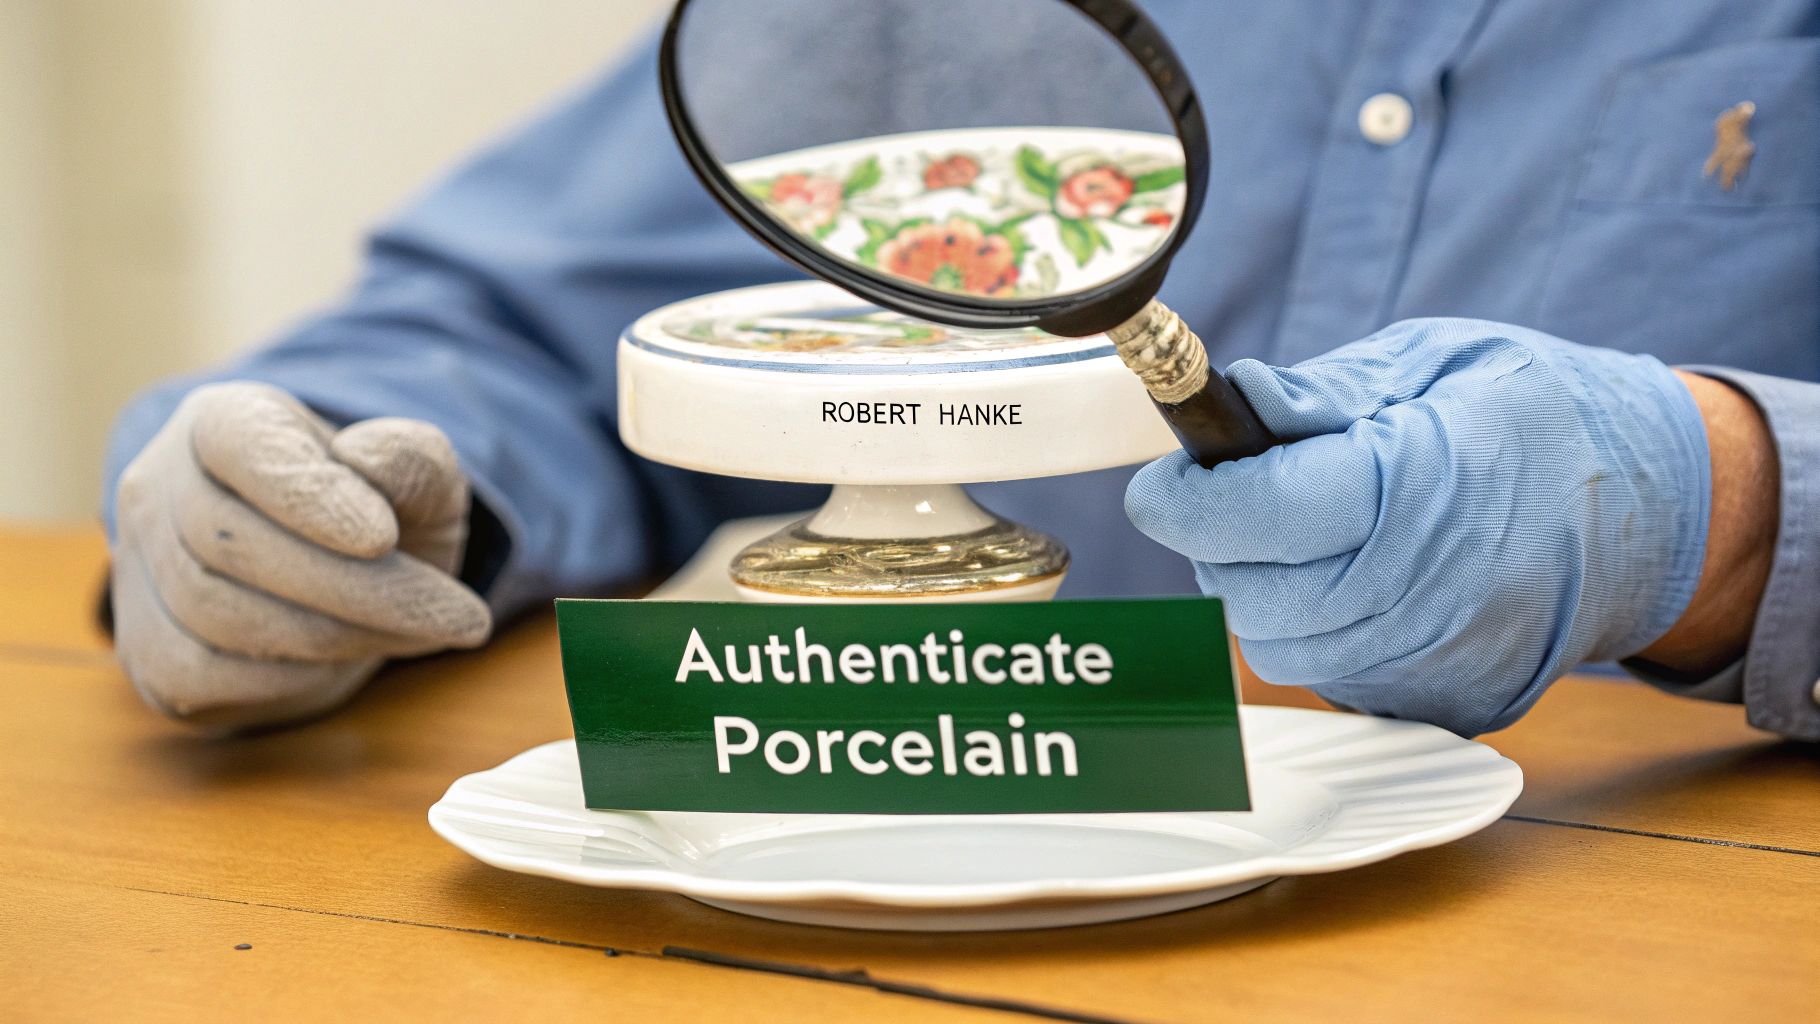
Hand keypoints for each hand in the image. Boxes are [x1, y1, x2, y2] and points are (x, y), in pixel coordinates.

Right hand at [111, 382, 491, 730]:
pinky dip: (288, 674)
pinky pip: (201, 673)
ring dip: (338, 634)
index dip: (309, 496)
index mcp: (223, 421)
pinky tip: (353, 656)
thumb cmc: (380, 517)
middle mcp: (159, 486)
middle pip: (234, 544)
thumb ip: (411, 459)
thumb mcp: (421, 480)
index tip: (384, 537)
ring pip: (219, 613)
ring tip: (427, 632)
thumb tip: (366, 459)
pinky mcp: (148, 649)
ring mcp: (141, 570)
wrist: (338, 587)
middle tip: (462, 615)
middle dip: (360, 588)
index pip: (243, 447)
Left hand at [1126, 319, 1712, 735]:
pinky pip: (1326, 676)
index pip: (1249, 515)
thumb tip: (1232, 401)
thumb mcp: (1432, 365)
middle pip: (1242, 593)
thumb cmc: (1537, 419)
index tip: (1163, 480)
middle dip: (1218, 542)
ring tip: (1309, 532)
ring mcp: (1430, 662)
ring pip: (1273, 644)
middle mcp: (1417, 593)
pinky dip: (1315, 629)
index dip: (1182, 497)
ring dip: (1261, 588)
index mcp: (1411, 490)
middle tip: (1245, 494)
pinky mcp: (1437, 703)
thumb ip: (1321, 394)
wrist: (1650, 510)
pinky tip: (1354, 579)